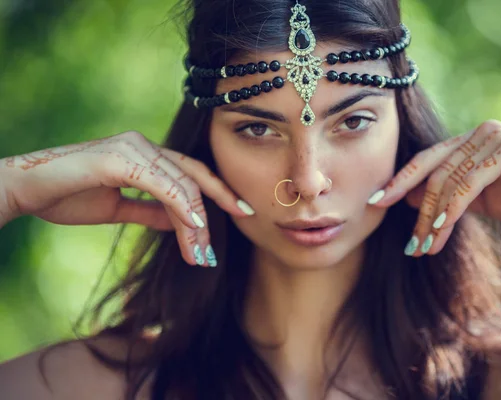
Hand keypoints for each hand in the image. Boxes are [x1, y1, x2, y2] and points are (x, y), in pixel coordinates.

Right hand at [0, 131, 254, 265]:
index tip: (239, 212)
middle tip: (231, 233)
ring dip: (196, 221)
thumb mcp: (118, 209)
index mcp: (145, 155)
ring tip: (200, 252)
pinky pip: (161, 183)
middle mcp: (143, 145)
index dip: (217, 193)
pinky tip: (193, 226)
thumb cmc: (67, 196)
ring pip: (182, 184)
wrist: (25, 192)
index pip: (190, 174)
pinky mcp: (119, 158)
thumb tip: (180, 222)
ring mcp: (132, 148)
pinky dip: (180, 205)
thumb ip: (150, 211)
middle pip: (194, 177)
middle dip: (218, 205)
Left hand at [369, 120, 500, 256]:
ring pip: (447, 180)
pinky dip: (451, 210)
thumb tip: (409, 199)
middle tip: (393, 225)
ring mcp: (493, 137)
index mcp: (470, 140)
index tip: (377, 201)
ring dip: (432, 218)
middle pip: (431, 168)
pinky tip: (440, 231)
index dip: (400, 180)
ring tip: (423, 247)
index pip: (427, 160)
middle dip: (406, 198)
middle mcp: (478, 133)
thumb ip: (448, 196)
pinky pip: (468, 184)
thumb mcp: (479, 200)